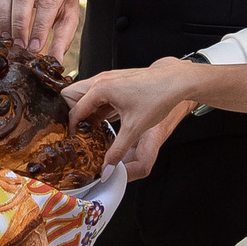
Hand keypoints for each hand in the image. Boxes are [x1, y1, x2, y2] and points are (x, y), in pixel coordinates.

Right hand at [64, 61, 201, 173]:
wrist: (175, 81)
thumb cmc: (157, 97)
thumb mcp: (134, 128)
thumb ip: (116, 150)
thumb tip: (106, 168)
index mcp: (100, 89)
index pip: (74, 111)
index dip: (72, 128)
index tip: (75, 140)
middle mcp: (101, 80)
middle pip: (71, 95)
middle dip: (72, 113)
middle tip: (80, 130)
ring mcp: (108, 78)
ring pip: (84, 93)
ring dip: (85, 109)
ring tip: (93, 127)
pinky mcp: (116, 80)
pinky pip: (97, 93)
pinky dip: (97, 105)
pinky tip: (107, 119)